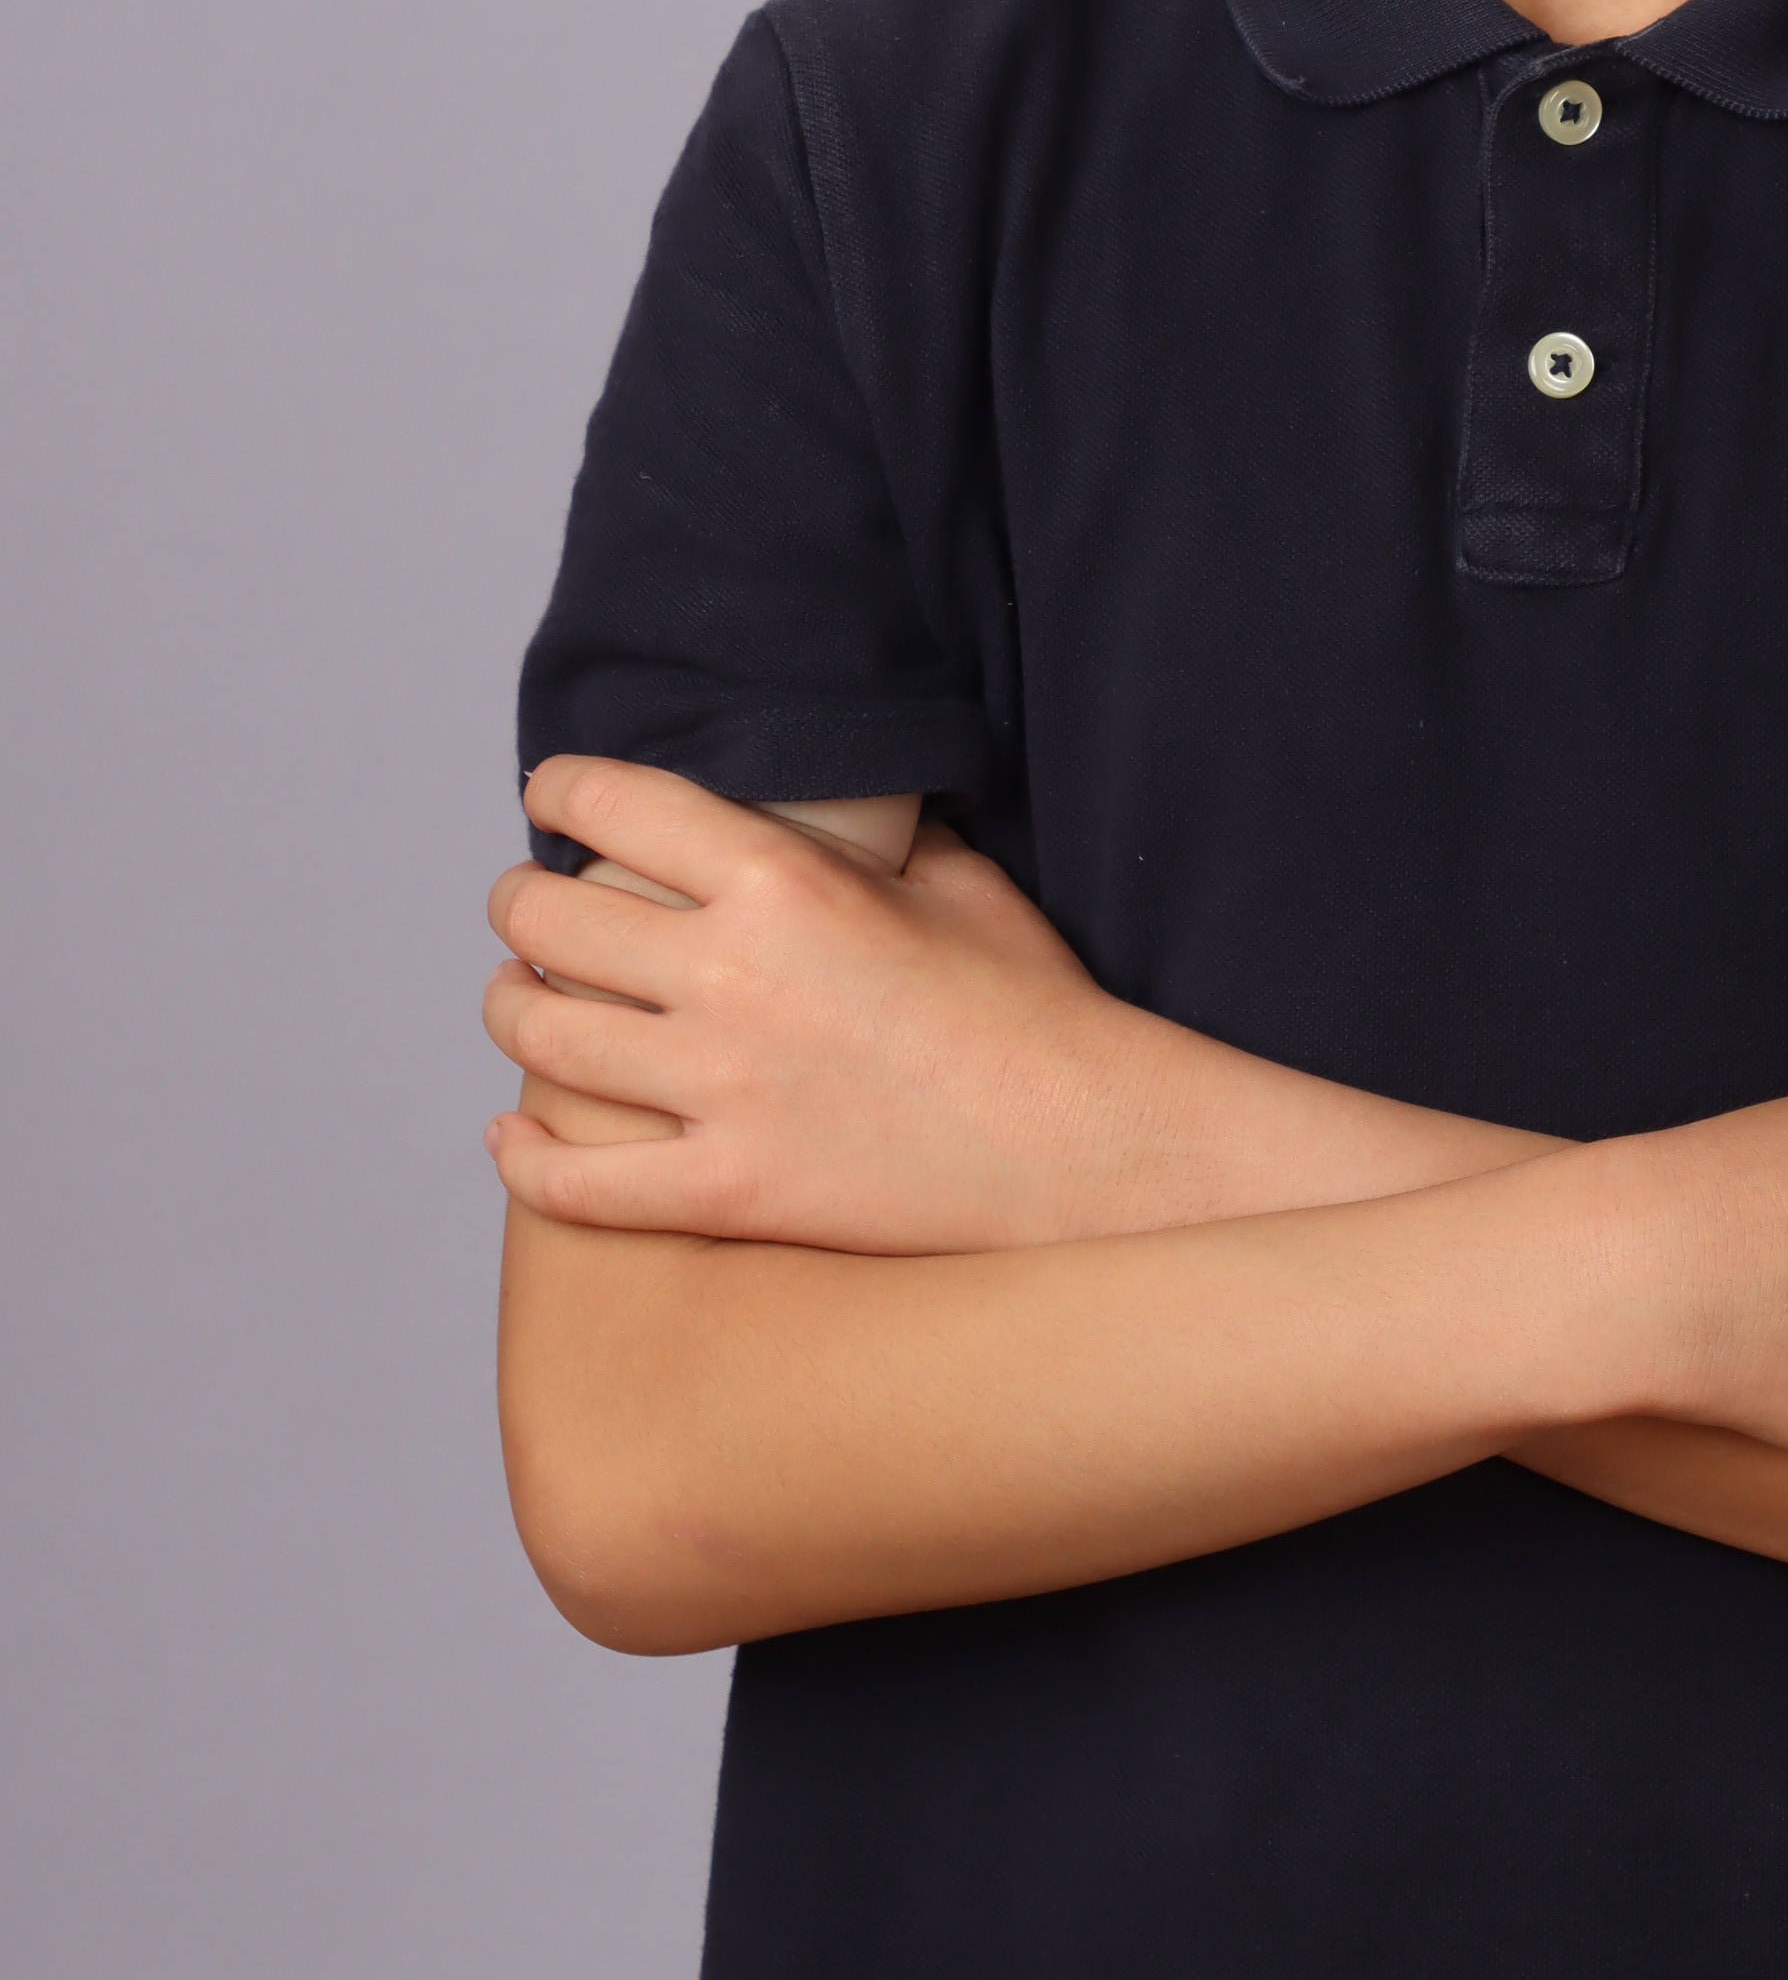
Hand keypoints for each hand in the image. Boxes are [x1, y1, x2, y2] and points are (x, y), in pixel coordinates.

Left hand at [486, 757, 1167, 1250]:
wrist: (1082, 1146)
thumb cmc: (1034, 1009)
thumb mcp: (960, 884)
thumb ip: (880, 843)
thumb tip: (847, 817)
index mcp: (787, 882)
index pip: (618, 807)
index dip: (564, 790)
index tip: (551, 795)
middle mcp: (732, 976)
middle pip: (552, 920)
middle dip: (520, 903)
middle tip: (525, 906)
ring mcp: (723, 1091)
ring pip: (544, 1038)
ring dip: (512, 1008)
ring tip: (518, 998)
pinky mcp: (730, 1190)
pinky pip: (575, 1185)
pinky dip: (523, 1156)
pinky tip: (513, 1133)